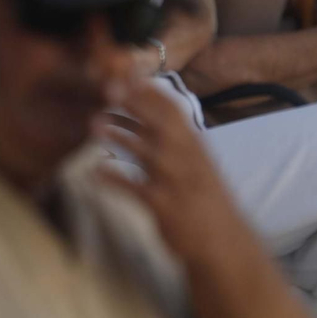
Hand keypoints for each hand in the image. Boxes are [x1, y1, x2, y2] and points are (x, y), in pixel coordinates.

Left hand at [96, 82, 257, 269]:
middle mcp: (187, 160)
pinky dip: (113, 179)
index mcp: (194, 145)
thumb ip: (172, 139)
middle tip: (107, 87)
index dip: (149, 91)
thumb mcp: (194, 163)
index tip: (125, 73)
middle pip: (160, 124)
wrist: (224, 243)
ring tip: (93, 124)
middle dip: (134, 104)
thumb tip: (142, 114)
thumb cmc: (203, 198)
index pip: (172, 110)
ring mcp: (176, 183)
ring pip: (146, 153)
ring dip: (119, 137)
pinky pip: (134, 189)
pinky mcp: (163, 207)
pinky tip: (93, 173)